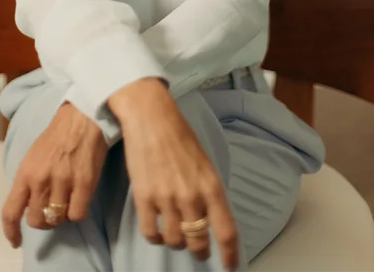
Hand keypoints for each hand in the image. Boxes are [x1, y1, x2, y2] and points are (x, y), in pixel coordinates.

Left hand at [1, 101, 107, 248]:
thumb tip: (28, 203)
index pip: (10, 211)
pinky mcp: (84, 184)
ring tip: (66, 201)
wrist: (83, 116)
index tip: (15, 240)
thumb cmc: (58, 134)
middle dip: (42, 220)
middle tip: (49, 211)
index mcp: (25, 172)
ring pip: (57, 219)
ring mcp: (63, 182)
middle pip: (36, 220)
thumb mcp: (33, 155)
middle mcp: (41, 180)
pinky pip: (77, 214)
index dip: (11, 231)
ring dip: (60, 216)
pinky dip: (77, 212)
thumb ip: (29, 179)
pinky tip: (79, 199)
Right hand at [113, 84, 239, 271]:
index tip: (229, 267)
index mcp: (211, 186)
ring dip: (176, 242)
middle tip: (198, 250)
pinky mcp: (143, 198)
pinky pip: (150, 233)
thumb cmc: (179, 135)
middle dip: (199, 251)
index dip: (230, 254)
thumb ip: (208, 192)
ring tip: (174, 232)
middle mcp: (191, 196)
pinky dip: (155, 237)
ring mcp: (166, 198)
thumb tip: (209, 218)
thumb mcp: (204, 163)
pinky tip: (157, 230)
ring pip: (174, 241)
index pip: (226, 231)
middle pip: (198, 242)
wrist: (150, 116)